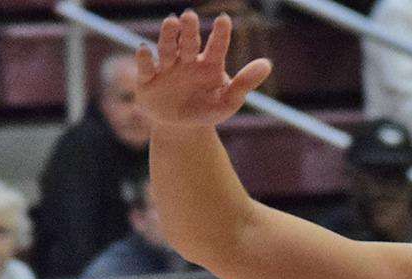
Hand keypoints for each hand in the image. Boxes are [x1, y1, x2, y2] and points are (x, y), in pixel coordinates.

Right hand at [135, 11, 272, 130]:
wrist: (182, 128)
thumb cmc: (207, 111)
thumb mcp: (228, 101)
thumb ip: (245, 83)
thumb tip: (267, 64)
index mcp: (209, 64)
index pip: (216, 46)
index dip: (220, 33)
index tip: (224, 20)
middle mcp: (187, 60)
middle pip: (188, 42)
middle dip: (189, 29)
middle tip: (190, 16)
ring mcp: (166, 68)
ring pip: (167, 48)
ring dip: (168, 36)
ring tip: (171, 22)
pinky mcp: (147, 79)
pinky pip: (145, 68)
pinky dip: (143, 59)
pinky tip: (144, 50)